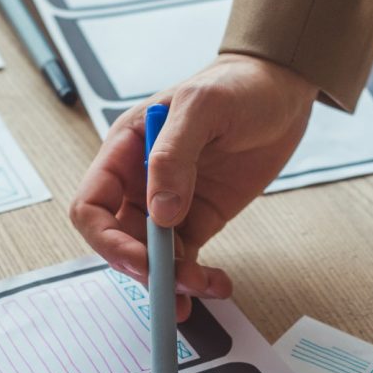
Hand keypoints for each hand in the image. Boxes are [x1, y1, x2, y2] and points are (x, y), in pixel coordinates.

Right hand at [71, 53, 316, 319]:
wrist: (281, 89)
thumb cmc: (236, 86)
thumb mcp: (202, 107)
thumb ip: (173, 156)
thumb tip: (160, 212)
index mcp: (124, 152)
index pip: (92, 207)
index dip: (107, 240)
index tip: (141, 260)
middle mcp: (139, 183)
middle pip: (120, 242)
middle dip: (145, 268)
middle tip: (177, 284)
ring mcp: (168, 205)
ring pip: (153, 259)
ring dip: (172, 282)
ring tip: (202, 287)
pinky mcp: (197, 221)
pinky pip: (186, 261)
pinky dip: (197, 280)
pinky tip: (216, 285)